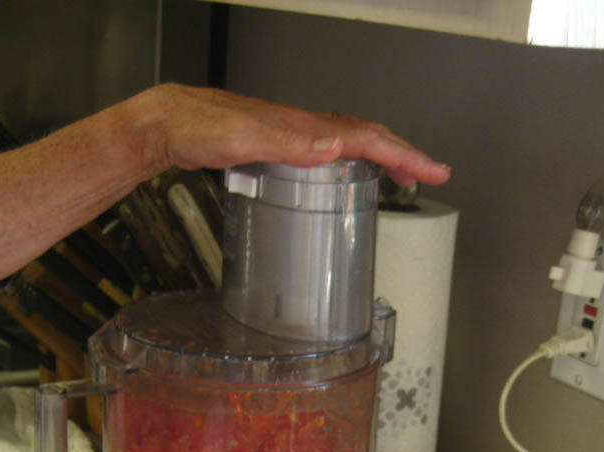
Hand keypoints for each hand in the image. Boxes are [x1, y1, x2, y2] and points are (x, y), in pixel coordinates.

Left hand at [146, 84, 449, 187]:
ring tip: (403, 176)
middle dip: (403, 155)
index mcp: (304, 127)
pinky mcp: (280, 144)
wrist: (172, 123)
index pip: (367, 139)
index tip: (432, 171)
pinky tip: (349, 174)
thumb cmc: (200, 129)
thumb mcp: (244, 140)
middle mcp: (304, 128)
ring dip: (382, 157)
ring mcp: (293, 135)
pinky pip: (330, 150)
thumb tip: (336, 148)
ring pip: (351, 142)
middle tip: (430, 176)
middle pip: (367, 137)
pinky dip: (352, 160)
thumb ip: (289, 144)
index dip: (403, 155)